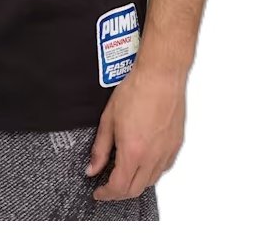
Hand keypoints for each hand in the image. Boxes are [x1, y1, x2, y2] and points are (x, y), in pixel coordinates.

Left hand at [86, 63, 186, 200]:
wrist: (161, 75)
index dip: (106, 194)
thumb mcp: (109, 118)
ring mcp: (166, 152)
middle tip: (108, 186)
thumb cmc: (137, 89)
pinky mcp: (176, 145)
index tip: (99, 192)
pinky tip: (143, 161)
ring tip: (124, 173)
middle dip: (119, 193)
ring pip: (151, 181)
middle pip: (136, 190)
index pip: (119, 187)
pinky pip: (163, 168)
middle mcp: (152, 156)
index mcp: (133, 151)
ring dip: (136, 183)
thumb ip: (100, 148)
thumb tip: (93, 167)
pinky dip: (150, 172)